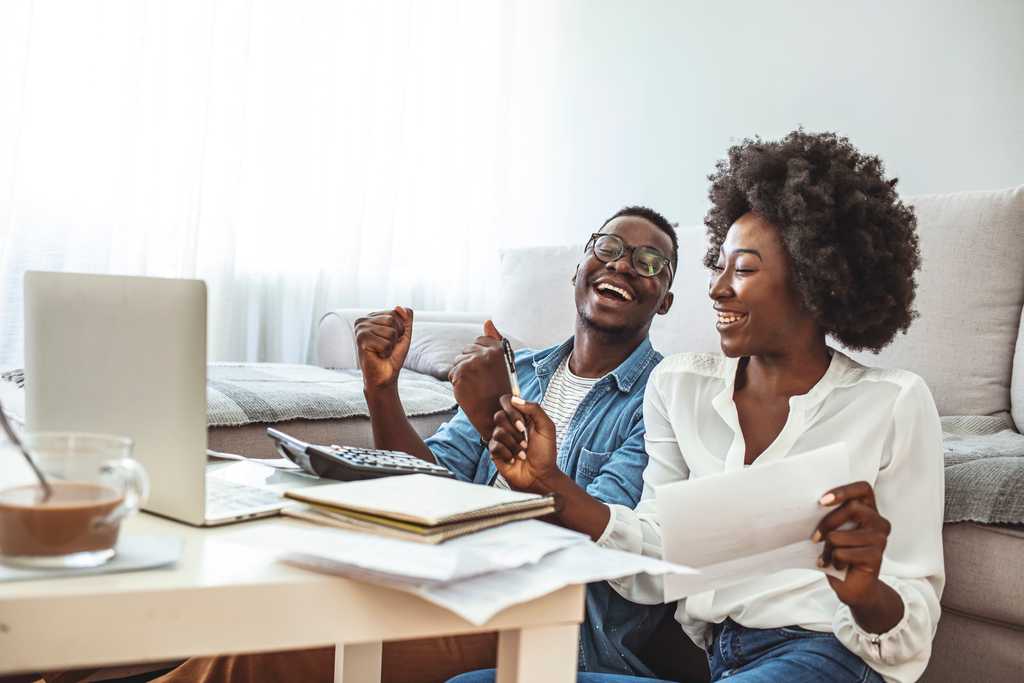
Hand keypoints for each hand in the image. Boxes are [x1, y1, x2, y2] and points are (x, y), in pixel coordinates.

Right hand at [354, 307, 412, 389]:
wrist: (385, 375)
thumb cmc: (393, 355)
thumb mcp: (404, 334)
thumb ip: (405, 319)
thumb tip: (398, 307)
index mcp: (372, 316)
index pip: (395, 313)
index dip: (400, 329)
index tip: (392, 339)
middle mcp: (363, 320)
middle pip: (392, 319)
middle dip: (396, 336)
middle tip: (387, 346)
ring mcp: (361, 329)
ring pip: (390, 331)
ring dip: (391, 344)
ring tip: (382, 351)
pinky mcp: (361, 339)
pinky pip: (386, 342)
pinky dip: (386, 351)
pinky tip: (378, 355)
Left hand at [448, 320, 510, 438]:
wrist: (495, 414)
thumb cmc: (500, 389)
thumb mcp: (504, 363)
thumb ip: (495, 340)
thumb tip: (487, 321)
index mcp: (499, 350)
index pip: (479, 341)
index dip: (479, 355)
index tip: (485, 369)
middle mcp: (486, 354)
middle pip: (466, 350)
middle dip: (470, 363)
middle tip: (480, 380)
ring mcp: (472, 363)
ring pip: (458, 361)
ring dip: (462, 373)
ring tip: (475, 386)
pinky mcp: (461, 374)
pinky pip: (452, 373)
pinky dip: (457, 383)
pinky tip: (468, 391)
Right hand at [488, 395, 558, 491]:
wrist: (540, 476)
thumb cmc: (545, 454)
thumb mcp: (547, 428)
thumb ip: (535, 409)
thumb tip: (516, 399)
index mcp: (521, 417)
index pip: (507, 401)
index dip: (512, 410)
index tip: (522, 422)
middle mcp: (509, 426)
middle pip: (499, 415)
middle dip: (514, 430)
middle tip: (525, 439)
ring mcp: (501, 438)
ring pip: (497, 431)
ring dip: (514, 444)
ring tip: (522, 452)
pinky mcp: (495, 451)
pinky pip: (494, 445)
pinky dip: (507, 453)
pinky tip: (514, 458)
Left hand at [813, 481, 891, 608]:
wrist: (855, 586)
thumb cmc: (841, 554)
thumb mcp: (835, 530)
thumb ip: (832, 515)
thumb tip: (808, 506)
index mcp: (869, 510)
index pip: (863, 488)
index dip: (843, 490)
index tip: (822, 500)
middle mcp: (879, 522)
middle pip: (851, 508)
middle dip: (827, 523)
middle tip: (815, 537)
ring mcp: (880, 539)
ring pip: (841, 534)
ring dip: (828, 548)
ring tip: (828, 555)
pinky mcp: (876, 557)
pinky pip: (843, 553)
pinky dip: (833, 560)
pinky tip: (836, 565)